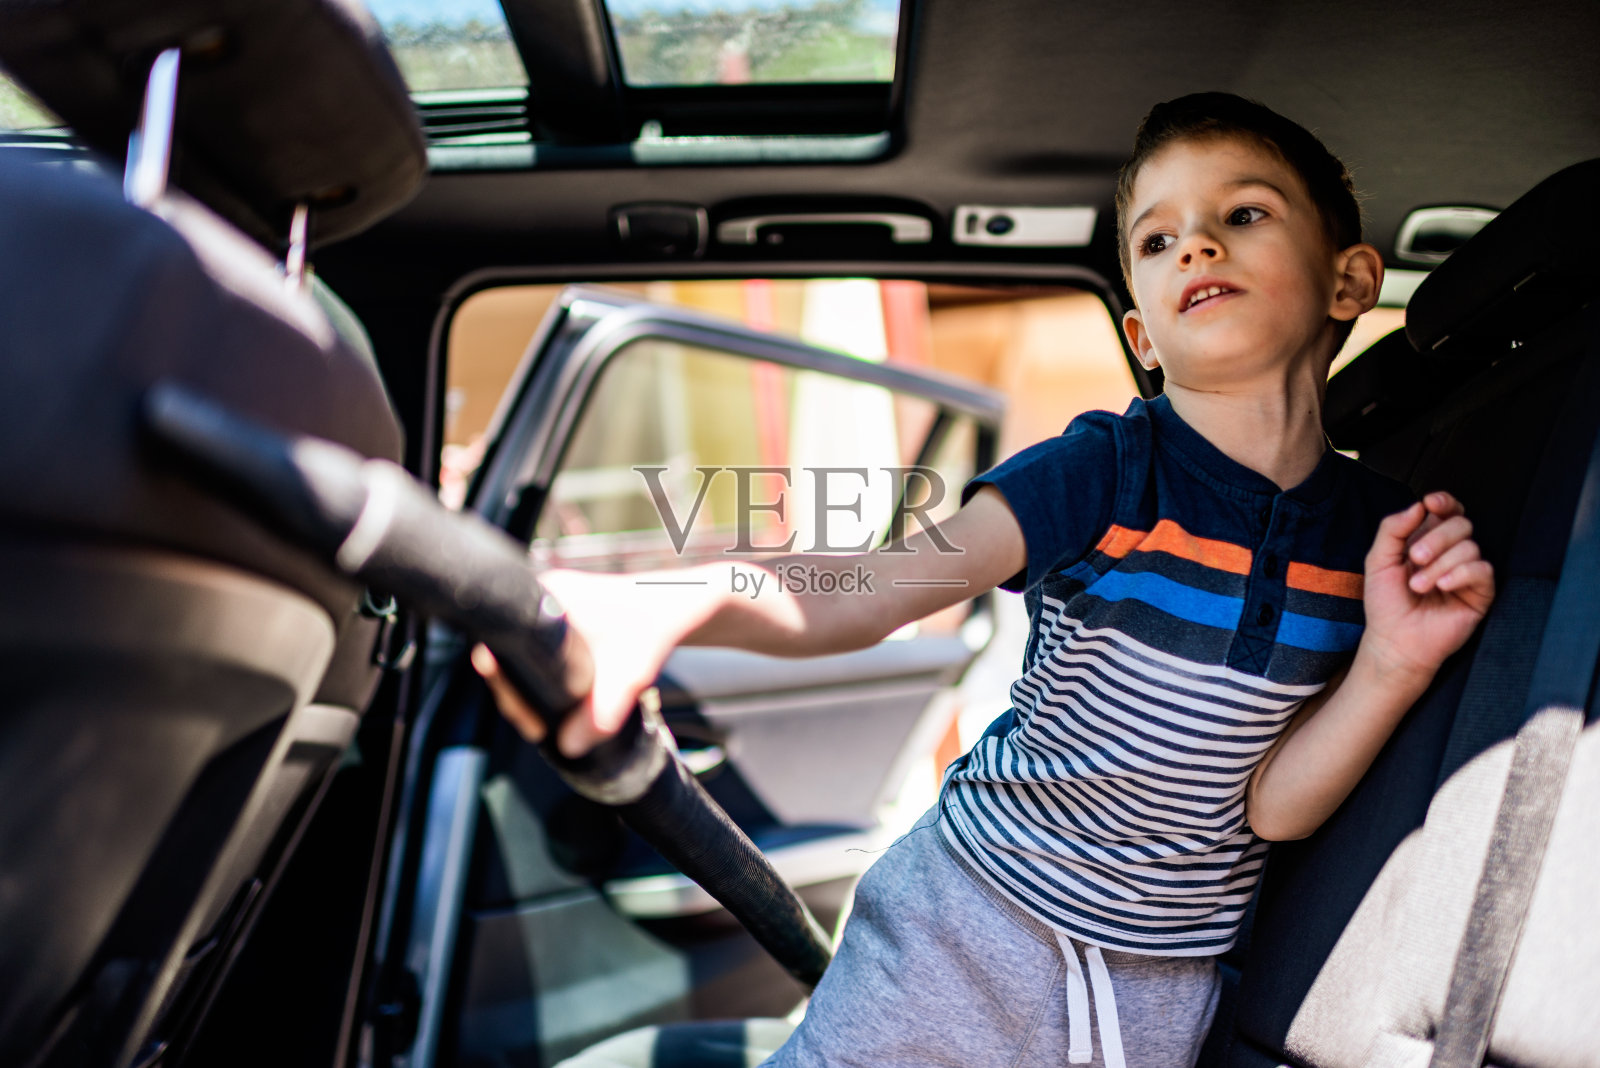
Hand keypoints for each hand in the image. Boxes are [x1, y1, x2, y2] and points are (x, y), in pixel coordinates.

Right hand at [472, 568, 704, 756]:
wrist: (689, 602)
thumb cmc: (660, 624)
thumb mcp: (632, 673)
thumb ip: (602, 711)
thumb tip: (569, 747)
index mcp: (548, 593)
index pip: (502, 642)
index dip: (504, 682)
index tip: (520, 713)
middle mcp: (546, 591)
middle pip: (509, 650)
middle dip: (516, 689)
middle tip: (531, 723)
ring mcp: (556, 601)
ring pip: (526, 652)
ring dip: (530, 684)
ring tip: (540, 716)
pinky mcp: (569, 615)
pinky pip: (543, 649)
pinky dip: (546, 673)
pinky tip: (554, 698)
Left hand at [1360, 491, 1494, 682]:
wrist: (1394, 641)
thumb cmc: (1386, 604)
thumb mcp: (1378, 560)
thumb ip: (1393, 529)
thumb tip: (1419, 506)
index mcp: (1427, 541)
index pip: (1447, 512)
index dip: (1444, 502)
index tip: (1431, 503)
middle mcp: (1450, 554)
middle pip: (1461, 524)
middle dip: (1436, 538)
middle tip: (1415, 559)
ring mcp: (1467, 573)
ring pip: (1470, 547)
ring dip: (1440, 564)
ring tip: (1419, 586)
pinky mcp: (1480, 594)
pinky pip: (1483, 570)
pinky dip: (1461, 574)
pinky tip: (1442, 586)